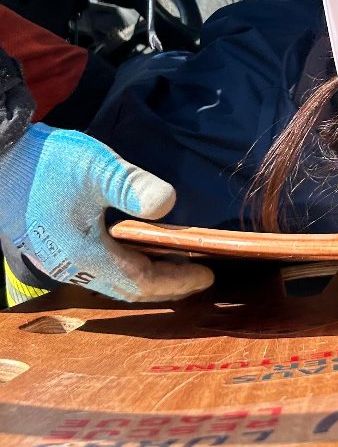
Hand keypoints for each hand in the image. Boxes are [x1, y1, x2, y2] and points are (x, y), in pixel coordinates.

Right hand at [0, 123, 213, 302]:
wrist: (2, 157)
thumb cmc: (48, 163)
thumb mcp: (97, 167)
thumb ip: (131, 186)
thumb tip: (168, 203)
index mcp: (84, 255)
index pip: (141, 282)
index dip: (177, 281)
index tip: (207, 275)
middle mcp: (70, 266)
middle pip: (126, 289)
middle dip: (165, 284)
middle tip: (196, 274)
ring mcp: (57, 259)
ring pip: (110, 280)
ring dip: (144, 276)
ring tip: (173, 262)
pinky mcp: (51, 248)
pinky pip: (96, 269)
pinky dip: (124, 265)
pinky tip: (135, 248)